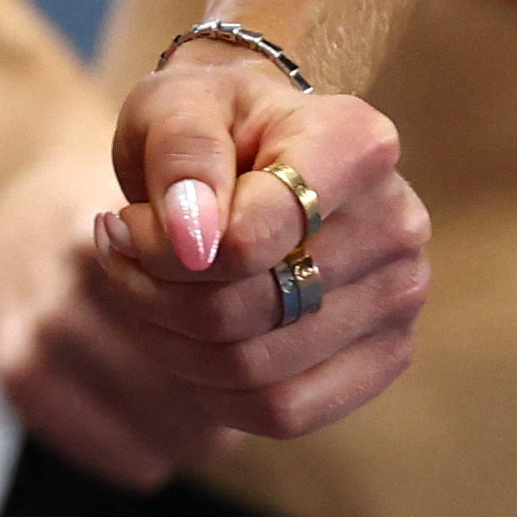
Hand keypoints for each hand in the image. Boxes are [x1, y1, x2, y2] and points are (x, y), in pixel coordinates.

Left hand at [0, 47, 426, 479]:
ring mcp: (399, 297)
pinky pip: (284, 411)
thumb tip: (196, 241)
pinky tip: (185, 336)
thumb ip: (182, 155)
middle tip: (117, 254)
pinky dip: (212, 389)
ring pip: (255, 370)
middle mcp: (397, 223)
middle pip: (245, 310)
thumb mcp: (175, 105)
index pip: (248, 240)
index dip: (163, 251)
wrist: (254, 145)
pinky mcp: (386, 356)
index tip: (123, 222)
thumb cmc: (210, 121)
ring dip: (171, 341)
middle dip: (153, 293)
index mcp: (354, 146)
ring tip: (141, 288)